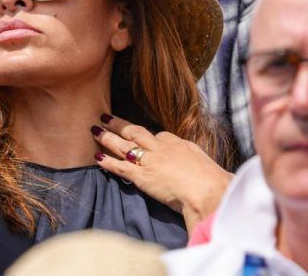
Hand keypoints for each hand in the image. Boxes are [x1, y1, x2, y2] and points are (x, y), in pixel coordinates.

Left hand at [92, 114, 232, 231]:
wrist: (207, 189)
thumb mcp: (206, 164)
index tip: (140, 135)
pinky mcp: (142, 176)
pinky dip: (107, 162)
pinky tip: (96, 157)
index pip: (160, 135)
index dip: (148, 136)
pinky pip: (120, 167)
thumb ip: (196, 163)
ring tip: (95, 130)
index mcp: (178, 144)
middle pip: (136, 132)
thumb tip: (200, 169)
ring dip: (108, 137)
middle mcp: (162, 148)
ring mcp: (151, 161)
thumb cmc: (212, 180)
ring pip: (124, 145)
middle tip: (106, 118)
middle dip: (119, 125)